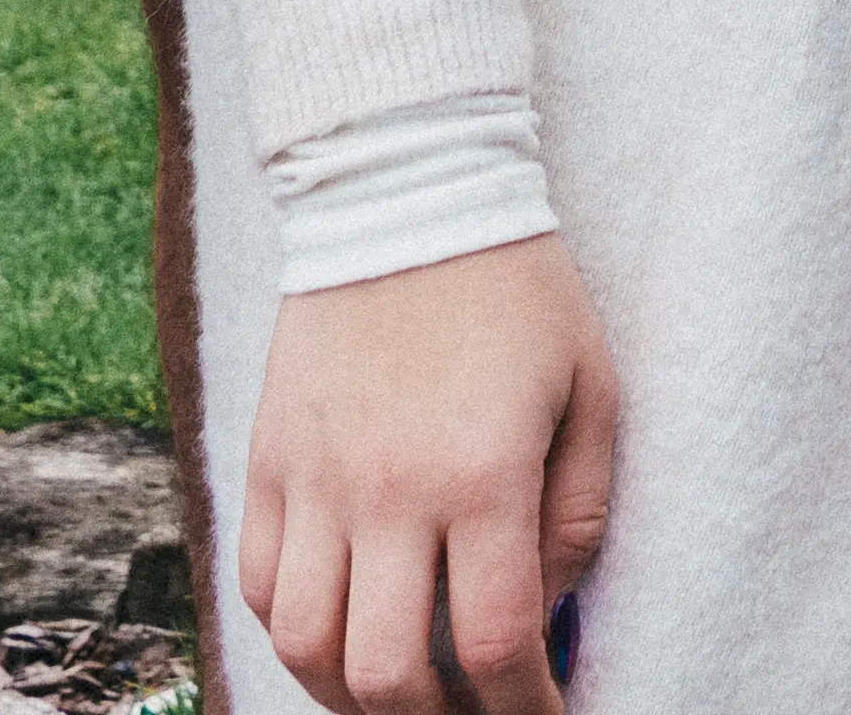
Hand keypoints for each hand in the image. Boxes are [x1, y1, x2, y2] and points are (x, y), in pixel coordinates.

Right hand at [240, 238, 621, 714]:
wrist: (408, 188)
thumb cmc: (520, 291)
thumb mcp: (593, 390)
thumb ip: (579, 515)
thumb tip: (548, 618)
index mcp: (482, 473)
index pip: (495, 644)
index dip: (524, 710)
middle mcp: (388, 489)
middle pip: (389, 674)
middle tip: (478, 712)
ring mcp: (313, 479)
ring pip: (306, 648)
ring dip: (356, 697)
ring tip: (404, 694)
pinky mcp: (264, 459)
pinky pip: (257, 585)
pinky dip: (293, 635)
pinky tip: (339, 636)